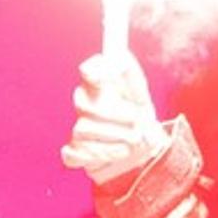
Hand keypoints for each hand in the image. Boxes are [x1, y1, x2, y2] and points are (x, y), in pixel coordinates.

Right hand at [61, 51, 164, 183]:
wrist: (143, 151)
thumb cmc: (139, 118)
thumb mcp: (142, 97)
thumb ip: (132, 78)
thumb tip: (120, 62)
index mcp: (99, 84)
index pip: (88, 70)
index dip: (95, 72)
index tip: (106, 79)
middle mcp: (84, 103)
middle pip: (85, 103)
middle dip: (114, 114)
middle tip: (136, 120)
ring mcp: (78, 128)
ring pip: (82, 129)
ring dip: (113, 135)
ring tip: (133, 140)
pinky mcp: (75, 152)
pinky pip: (74, 154)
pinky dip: (100, 155)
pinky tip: (119, 152)